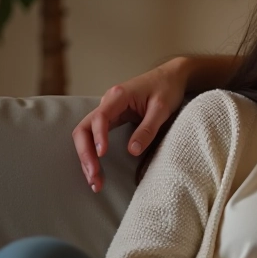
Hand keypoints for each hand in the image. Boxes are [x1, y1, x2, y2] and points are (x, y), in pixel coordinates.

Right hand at [72, 57, 188, 191]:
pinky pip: (95, 135)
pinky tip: (96, 170)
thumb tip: (132, 150)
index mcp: (118, 96)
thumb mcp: (162, 108)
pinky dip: (93, 153)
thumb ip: (148, 128)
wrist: (171, 76)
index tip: (102, 154)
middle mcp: (108, 103)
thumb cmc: (167, 88)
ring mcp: (108, 110)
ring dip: (87, 157)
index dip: (98, 136)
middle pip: (84, 128)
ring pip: (87, 134)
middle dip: (86, 154)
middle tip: (94, 177)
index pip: (100, 117)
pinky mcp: (112, 118)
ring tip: (94, 181)